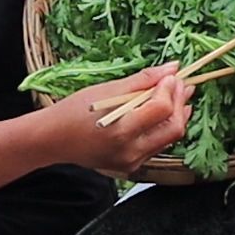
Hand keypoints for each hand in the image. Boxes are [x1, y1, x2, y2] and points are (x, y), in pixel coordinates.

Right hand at [48, 62, 192, 176]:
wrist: (52, 140)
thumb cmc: (73, 112)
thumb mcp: (106, 90)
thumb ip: (142, 80)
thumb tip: (172, 68)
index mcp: (120, 130)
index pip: (161, 109)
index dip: (171, 89)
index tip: (172, 75)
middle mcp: (129, 151)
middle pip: (174, 128)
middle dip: (181, 102)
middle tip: (182, 83)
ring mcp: (132, 162)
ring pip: (170, 138)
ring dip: (177, 114)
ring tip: (177, 94)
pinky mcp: (132, 166)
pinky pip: (158, 146)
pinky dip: (165, 127)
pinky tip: (163, 112)